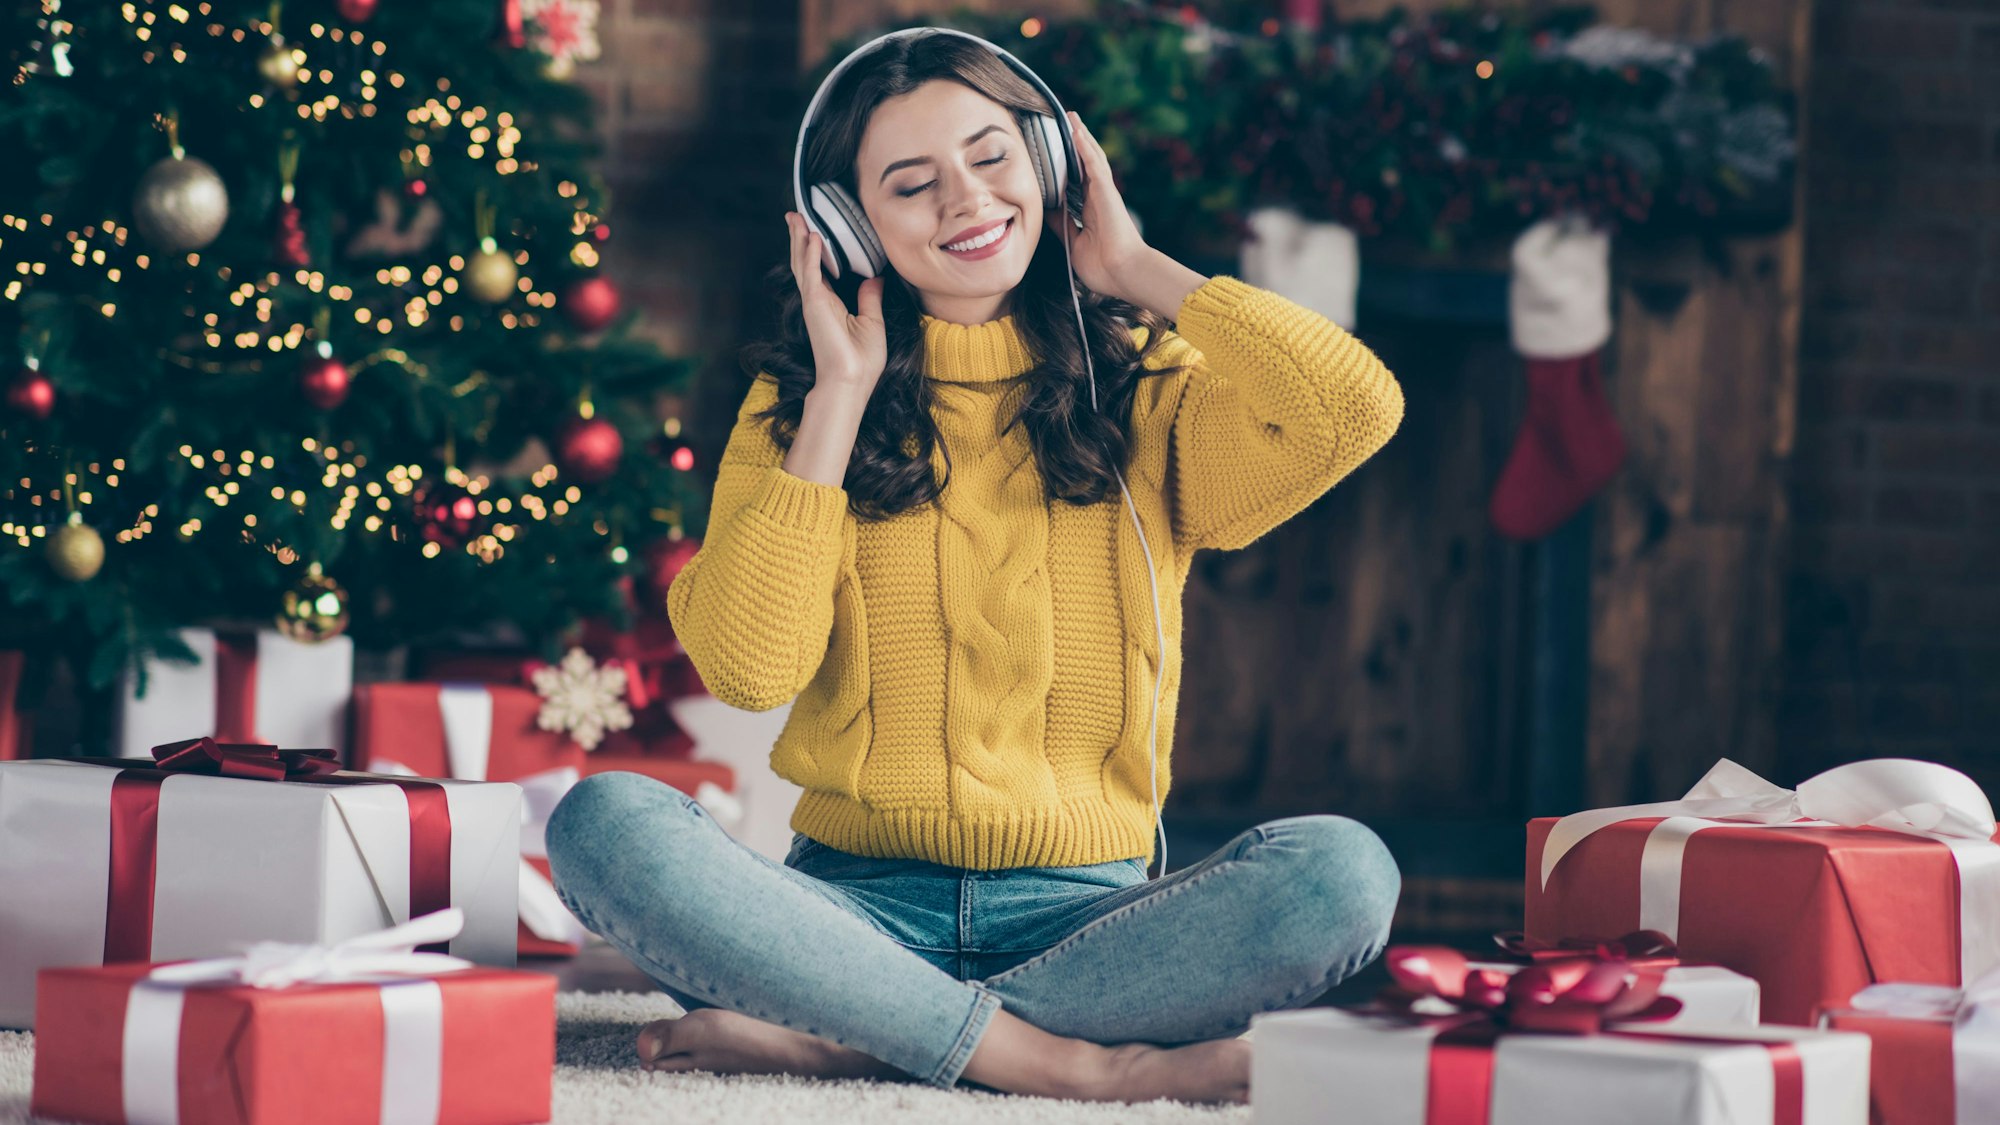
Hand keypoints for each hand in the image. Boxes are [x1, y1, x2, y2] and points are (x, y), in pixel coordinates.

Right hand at [787, 211, 886, 396]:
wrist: (852, 381)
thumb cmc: (862, 360)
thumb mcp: (872, 322)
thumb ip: (870, 298)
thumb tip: (875, 277)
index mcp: (831, 304)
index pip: (820, 270)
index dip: (814, 249)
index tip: (813, 230)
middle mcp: (819, 300)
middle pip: (805, 261)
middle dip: (800, 238)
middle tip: (796, 215)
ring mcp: (814, 301)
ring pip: (802, 263)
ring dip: (799, 239)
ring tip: (796, 218)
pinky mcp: (815, 304)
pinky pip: (811, 272)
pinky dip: (811, 253)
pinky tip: (812, 236)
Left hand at [1047, 111, 1149, 300]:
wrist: (1123, 274)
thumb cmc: (1103, 266)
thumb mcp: (1073, 241)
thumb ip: (1061, 223)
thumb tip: (1046, 208)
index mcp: (1090, 211)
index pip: (1076, 181)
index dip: (1067, 165)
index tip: (1056, 152)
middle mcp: (1098, 198)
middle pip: (1085, 164)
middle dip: (1076, 144)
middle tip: (1066, 123)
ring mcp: (1104, 194)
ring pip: (1091, 159)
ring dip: (1082, 137)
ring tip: (1072, 118)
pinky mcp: (1107, 193)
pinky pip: (1095, 165)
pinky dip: (1086, 148)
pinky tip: (1078, 132)